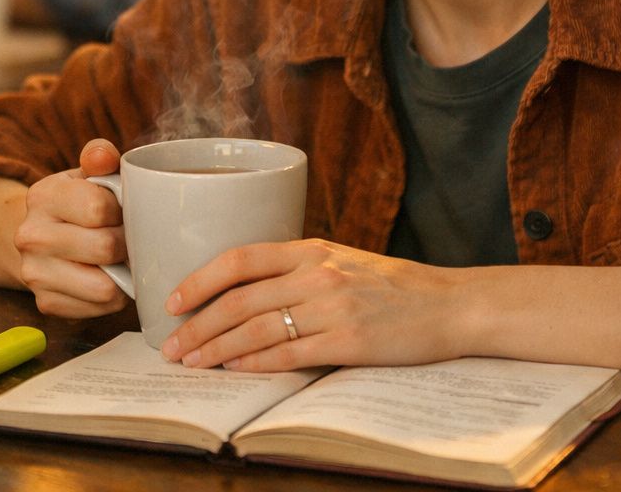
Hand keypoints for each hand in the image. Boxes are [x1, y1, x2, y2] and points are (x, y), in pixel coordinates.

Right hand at [12, 139, 129, 317]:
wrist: (40, 236)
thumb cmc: (78, 202)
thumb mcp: (87, 174)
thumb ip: (100, 157)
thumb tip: (103, 155)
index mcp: (42, 196)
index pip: (98, 207)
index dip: (122, 210)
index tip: (123, 210)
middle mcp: (30, 236)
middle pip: (104, 248)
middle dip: (127, 243)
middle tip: (129, 237)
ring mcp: (34, 273)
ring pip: (104, 286)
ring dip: (123, 274)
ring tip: (121, 259)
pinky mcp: (46, 303)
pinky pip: (98, 308)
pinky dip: (113, 296)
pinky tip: (108, 276)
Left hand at [159, 240, 467, 371]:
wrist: (449, 305)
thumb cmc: (392, 287)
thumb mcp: (342, 260)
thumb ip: (297, 269)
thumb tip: (242, 289)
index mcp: (312, 250)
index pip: (240, 259)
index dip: (199, 280)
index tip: (172, 301)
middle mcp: (317, 274)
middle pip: (239, 300)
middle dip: (197, 325)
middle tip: (171, 346)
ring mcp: (333, 308)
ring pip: (257, 329)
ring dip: (217, 349)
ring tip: (192, 363)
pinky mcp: (348, 341)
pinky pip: (289, 355)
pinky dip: (255, 363)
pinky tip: (234, 370)